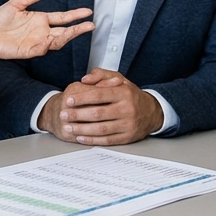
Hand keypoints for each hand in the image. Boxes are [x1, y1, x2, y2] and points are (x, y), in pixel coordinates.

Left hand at [0, 0, 93, 59]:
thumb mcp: (16, 3)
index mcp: (41, 20)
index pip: (62, 18)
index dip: (75, 15)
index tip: (88, 12)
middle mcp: (42, 32)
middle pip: (64, 31)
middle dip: (78, 28)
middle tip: (91, 25)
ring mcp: (36, 42)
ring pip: (57, 41)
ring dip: (68, 36)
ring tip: (78, 30)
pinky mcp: (27, 51)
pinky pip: (40, 49)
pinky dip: (46, 45)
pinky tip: (51, 39)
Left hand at [38, 68, 162, 144]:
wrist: (152, 112)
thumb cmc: (131, 95)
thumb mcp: (119, 79)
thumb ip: (101, 75)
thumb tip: (85, 79)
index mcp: (124, 93)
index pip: (99, 95)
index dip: (82, 98)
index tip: (68, 100)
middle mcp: (127, 109)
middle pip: (98, 113)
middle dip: (78, 115)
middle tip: (63, 115)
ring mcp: (128, 125)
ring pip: (101, 129)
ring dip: (82, 129)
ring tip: (68, 127)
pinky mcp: (127, 137)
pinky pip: (107, 140)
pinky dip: (92, 140)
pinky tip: (81, 137)